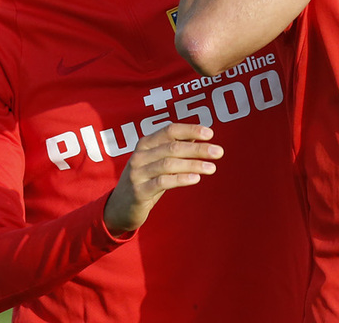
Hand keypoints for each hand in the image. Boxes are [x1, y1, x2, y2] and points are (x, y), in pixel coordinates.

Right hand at [103, 123, 222, 234]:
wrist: (119, 208)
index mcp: (145, 144)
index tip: (210, 133)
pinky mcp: (139, 191)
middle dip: (198, 149)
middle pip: (173, 147)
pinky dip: (181, 178)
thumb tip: (197, 136)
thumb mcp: (157, 162)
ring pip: (169, 164)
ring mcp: (138, 173)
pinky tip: (196, 178)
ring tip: (212, 167)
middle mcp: (140, 155)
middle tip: (219, 152)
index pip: (170, 130)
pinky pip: (163, 182)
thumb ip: (174, 148)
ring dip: (193, 164)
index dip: (190, 130)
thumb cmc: (145, 181)